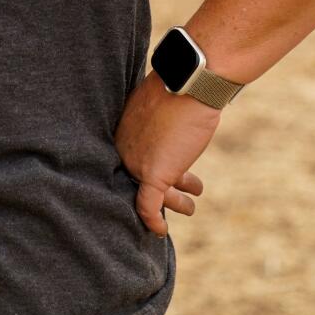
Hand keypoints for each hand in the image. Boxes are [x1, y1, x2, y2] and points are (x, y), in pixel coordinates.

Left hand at [114, 71, 218, 236]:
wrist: (190, 83)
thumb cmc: (180, 87)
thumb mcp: (162, 104)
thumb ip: (157, 119)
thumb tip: (170, 118)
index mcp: (123, 132)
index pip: (130, 160)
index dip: (144, 171)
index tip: (163, 178)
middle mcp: (124, 150)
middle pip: (138, 178)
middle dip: (163, 188)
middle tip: (176, 195)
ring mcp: (136, 164)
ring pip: (149, 194)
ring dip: (173, 202)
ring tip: (189, 205)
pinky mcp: (153, 176)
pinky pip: (148, 207)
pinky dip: (154, 221)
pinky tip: (161, 230)